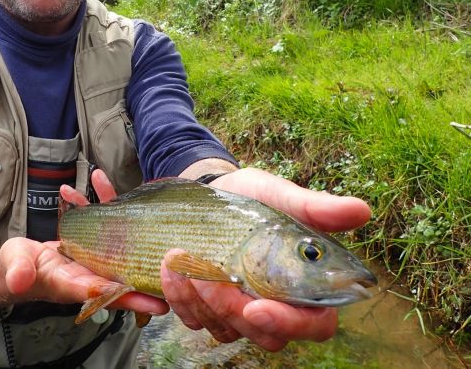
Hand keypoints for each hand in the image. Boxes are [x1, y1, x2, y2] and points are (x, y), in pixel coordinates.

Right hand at [0, 172, 166, 316]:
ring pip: (118, 242)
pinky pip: (101, 220)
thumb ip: (16, 271)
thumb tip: (19, 278)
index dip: (127, 294)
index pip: (101, 292)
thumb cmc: (12, 269)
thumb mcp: (11, 268)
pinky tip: (98, 178)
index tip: (153, 300)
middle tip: (178, 270)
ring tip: (151, 210)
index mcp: (69, 285)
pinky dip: (102, 201)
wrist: (15, 263)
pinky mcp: (89, 242)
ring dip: (129, 223)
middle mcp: (87, 273)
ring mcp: (91, 257)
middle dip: (149, 271)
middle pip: (123, 274)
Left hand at [162, 166, 370, 350]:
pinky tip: (168, 268)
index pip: (313, 324)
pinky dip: (177, 298)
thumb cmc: (252, 198)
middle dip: (231, 310)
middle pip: (265, 336)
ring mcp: (239, 312)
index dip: (288, 323)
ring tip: (179, 260)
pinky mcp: (208, 309)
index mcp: (305, 286)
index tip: (257, 305)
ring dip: (199, 302)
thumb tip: (361, 210)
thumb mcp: (277, 195)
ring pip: (225, 331)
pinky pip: (194, 320)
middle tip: (207, 277)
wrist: (209, 194)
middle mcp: (275, 306)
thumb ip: (313, 208)